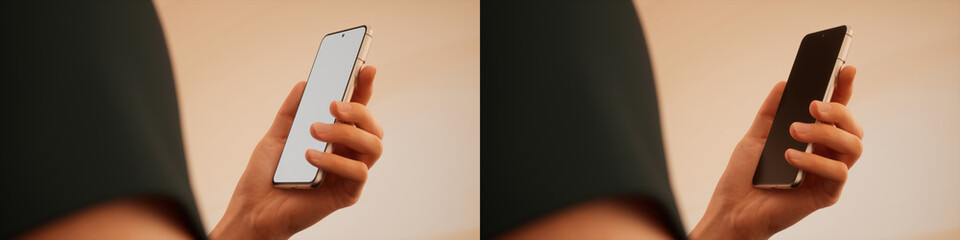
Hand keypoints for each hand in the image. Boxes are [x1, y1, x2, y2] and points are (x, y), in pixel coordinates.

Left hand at [209, 66, 382, 239]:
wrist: (254, 209)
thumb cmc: (267, 175)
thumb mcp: (277, 134)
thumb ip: (292, 110)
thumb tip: (306, 83)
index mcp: (336, 137)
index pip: (358, 109)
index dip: (365, 87)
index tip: (366, 67)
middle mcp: (348, 153)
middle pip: (373, 126)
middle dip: (359, 109)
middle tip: (331, 105)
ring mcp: (350, 173)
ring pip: (374, 146)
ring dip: (347, 133)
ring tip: (315, 131)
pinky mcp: (348, 193)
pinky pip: (358, 172)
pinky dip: (335, 160)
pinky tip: (311, 156)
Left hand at [689, 66, 862, 238]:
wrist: (733, 208)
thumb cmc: (746, 175)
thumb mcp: (756, 135)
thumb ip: (772, 111)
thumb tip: (784, 83)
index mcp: (813, 138)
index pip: (835, 110)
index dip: (844, 88)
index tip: (845, 68)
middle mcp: (826, 153)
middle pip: (852, 126)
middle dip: (838, 110)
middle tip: (813, 105)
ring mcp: (829, 174)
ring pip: (853, 146)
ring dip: (827, 133)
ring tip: (794, 131)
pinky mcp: (827, 194)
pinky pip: (838, 173)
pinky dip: (815, 160)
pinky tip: (790, 156)